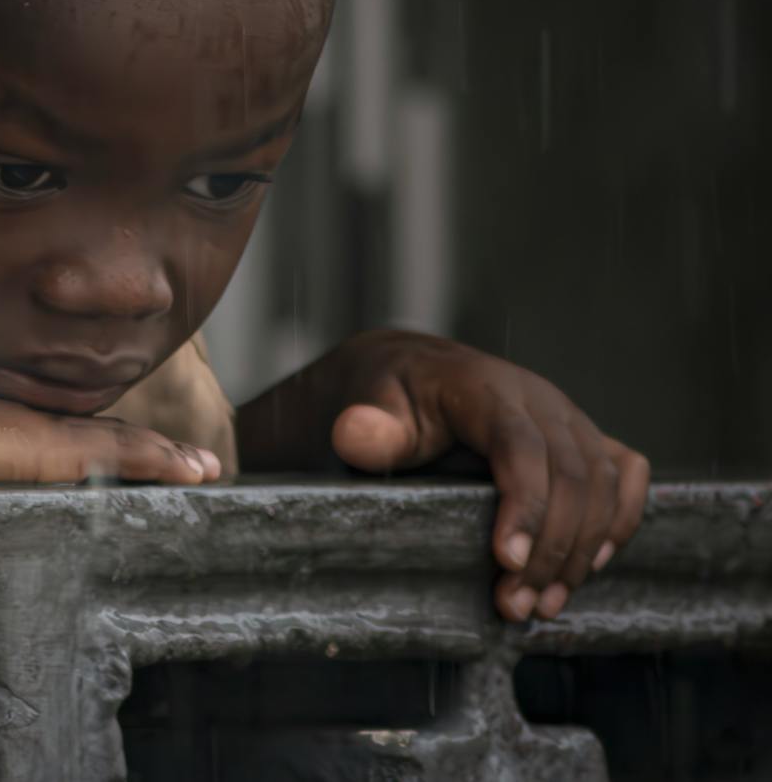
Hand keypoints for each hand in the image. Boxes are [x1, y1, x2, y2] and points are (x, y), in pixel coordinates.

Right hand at [0, 354, 220, 485]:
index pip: (56, 443)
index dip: (94, 449)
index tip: (122, 454)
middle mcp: (23, 431)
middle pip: (99, 439)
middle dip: (144, 452)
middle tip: (190, 462)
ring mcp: (37, 438)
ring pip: (120, 444)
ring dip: (164, 456)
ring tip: (205, 467)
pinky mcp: (48, 451)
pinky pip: (122, 453)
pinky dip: (160, 459)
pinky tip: (193, 469)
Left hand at [326, 329, 649, 622]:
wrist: (413, 373)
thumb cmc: (391, 397)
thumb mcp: (370, 405)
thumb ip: (367, 426)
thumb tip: (354, 434)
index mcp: (485, 388)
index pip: (521, 446)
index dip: (524, 505)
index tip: (507, 562)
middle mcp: (538, 398)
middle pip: (570, 475)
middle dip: (549, 549)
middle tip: (516, 606)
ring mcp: (569, 417)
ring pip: (603, 484)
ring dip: (582, 551)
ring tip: (544, 604)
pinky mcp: (586, 437)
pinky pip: (626, 475)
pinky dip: (620, 522)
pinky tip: (590, 566)